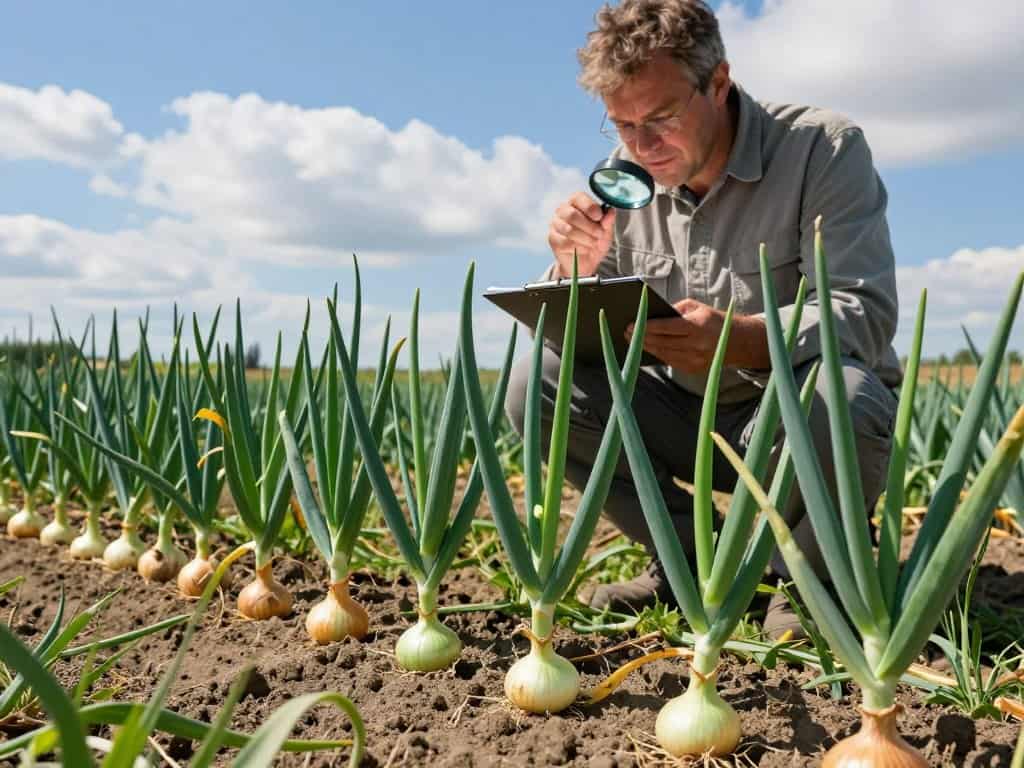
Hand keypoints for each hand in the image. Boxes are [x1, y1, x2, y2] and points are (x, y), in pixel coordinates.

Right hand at [548, 192, 615, 277]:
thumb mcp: (606, 232)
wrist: (585, 263)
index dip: (590, 207)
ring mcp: (555, 225)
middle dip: (590, 227)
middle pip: (572, 215)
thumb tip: (611, 211)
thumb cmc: (595, 242)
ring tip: (593, 243)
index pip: (578, 197)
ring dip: (586, 239)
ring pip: (569, 230)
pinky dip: (578, 248)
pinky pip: (565, 242)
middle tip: (600, 234)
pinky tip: (583, 249)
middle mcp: (562, 211)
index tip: (599, 217)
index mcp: (575, 203)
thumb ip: (608, 222)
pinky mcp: (552, 239)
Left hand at [626, 298, 766, 373]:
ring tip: (632, 340)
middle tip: (626, 332)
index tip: (631, 324)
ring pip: (663, 354)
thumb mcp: (695, 307)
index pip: (666, 327)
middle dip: (641, 337)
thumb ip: (673, 310)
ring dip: (646, 347)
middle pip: (661, 342)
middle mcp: (697, 345)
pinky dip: (657, 354)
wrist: (736, 341)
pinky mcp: (693, 369)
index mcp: (698, 326)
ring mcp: (696, 360)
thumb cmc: (711, 319)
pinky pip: (669, 361)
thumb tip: (650, 316)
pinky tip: (646, 348)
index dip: (646, 326)